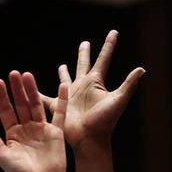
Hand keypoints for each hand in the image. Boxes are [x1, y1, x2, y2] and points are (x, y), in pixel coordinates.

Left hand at [0, 71, 68, 171]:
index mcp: (12, 135)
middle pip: (20, 105)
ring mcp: (41, 130)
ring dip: (32, 90)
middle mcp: (26, 130)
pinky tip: (62, 87)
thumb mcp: (3, 156)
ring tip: (27, 75)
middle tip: (14, 73)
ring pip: (36, 105)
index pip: (6, 111)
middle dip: (17, 90)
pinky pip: (59, 114)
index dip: (2, 97)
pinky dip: (61, 101)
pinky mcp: (55, 132)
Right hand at [40, 30, 144, 148]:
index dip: (109, 46)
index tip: (114, 32)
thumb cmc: (104, 122)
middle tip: (85, 43)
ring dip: (64, 72)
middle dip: (84, 54)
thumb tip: (141, 69)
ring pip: (66, 79)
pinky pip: (45, 98)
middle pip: (83, 65)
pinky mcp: (59, 106)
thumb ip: (128, 85)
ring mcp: (70, 96)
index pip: (103, 59)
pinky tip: (30, 88)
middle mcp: (83, 87)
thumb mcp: (118, 101)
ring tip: (62, 65)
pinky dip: (37, 94)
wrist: (89, 140)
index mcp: (96, 83)